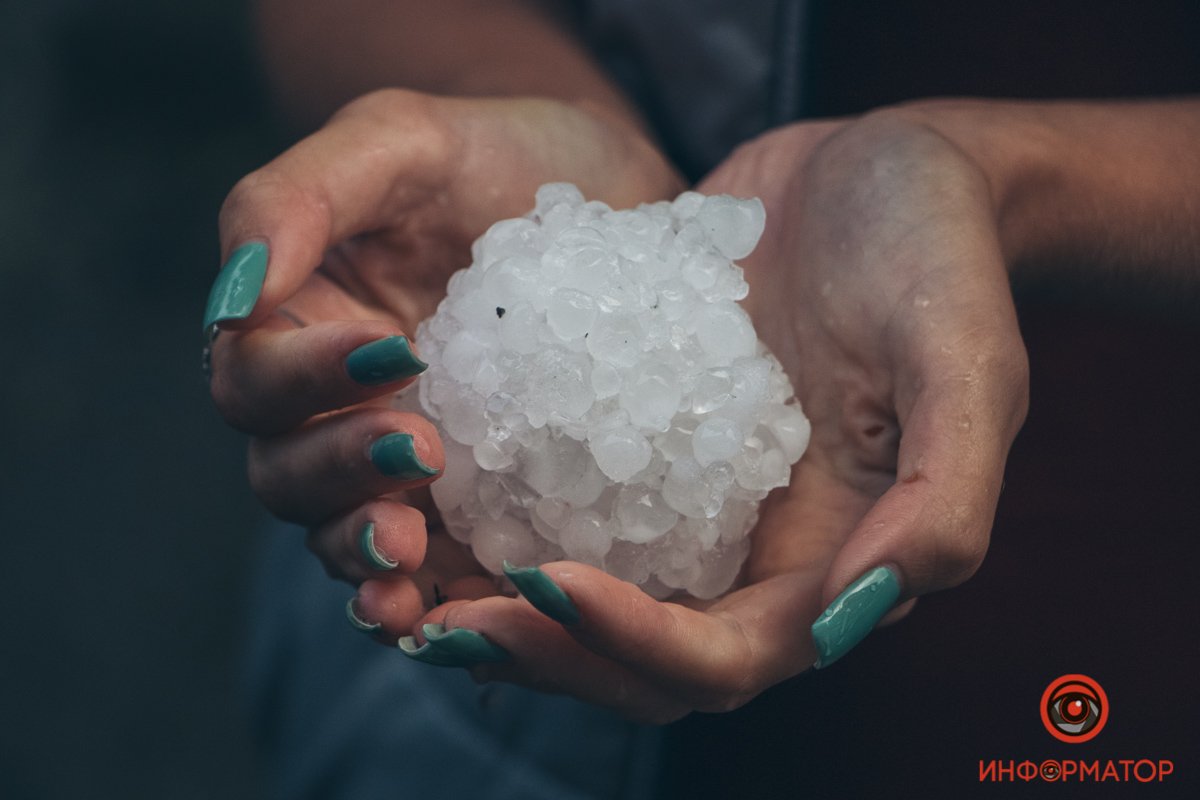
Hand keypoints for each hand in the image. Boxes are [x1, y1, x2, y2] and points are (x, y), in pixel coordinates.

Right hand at [206, 88, 682, 626]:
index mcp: (299, 321)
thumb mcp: (402, 141)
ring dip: (362, 551)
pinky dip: (423, 594)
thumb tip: (233, 299)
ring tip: (408, 553)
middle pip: (285, 467)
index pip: (255, 373)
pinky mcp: (471, 503)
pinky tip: (444, 609)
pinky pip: (427, 564)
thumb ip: (300, 198)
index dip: (302, 377)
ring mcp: (400, 460)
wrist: (607, 198)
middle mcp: (334, 403)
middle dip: (339, 469)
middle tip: (420, 450)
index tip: (393, 353)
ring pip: (339, 529)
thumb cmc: (497, 153)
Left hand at [392, 108, 1026, 721]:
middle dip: (539, 648)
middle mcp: (749, 549)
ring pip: (583, 585)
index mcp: (828, 561)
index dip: (635, 645)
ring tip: (404, 570)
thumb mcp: (966, 361)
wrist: (881, 168)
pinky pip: (560, 485)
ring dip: (496, 599)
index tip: (547, 582)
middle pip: (634, 652)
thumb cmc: (938, 254)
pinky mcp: (641, 429)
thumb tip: (855, 617)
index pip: (723, 658)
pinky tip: (428, 470)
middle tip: (436, 621)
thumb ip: (942, 500)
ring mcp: (688, 494)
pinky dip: (497, 501)